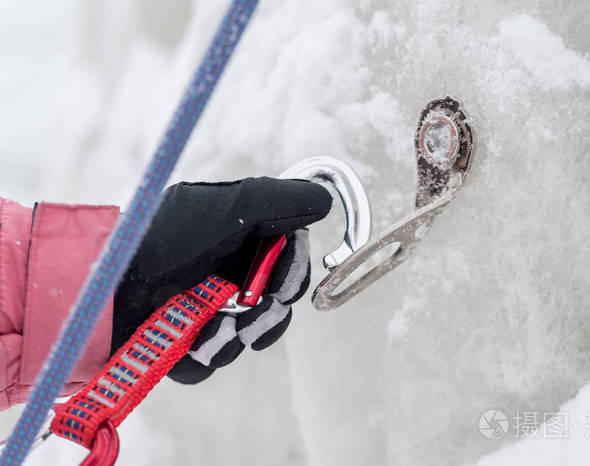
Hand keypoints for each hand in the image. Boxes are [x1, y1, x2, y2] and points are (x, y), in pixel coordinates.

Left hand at [113, 177, 331, 382]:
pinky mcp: (191, 341)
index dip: (292, 271)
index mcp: (239, 234)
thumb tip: (324, 201)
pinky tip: (187, 343)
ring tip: (205, 331)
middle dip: (265, 312)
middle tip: (246, 313)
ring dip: (234, 335)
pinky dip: (204, 354)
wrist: (104, 294)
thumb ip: (277, 200)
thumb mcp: (224, 208)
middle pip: (279, 299)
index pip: (290, 254)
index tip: (280, 284)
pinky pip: (217, 357)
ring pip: (252, 333)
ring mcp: (210, 306)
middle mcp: (228, 269)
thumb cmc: (162, 242)